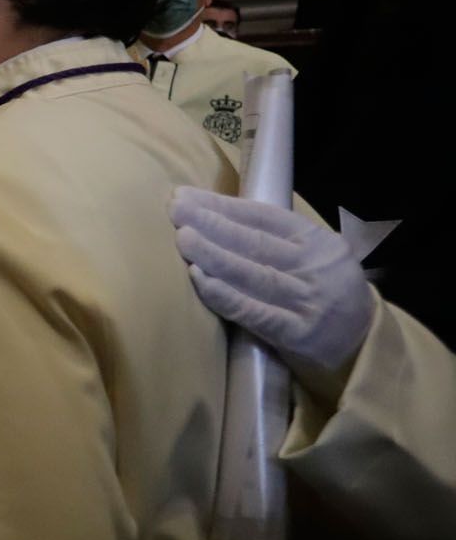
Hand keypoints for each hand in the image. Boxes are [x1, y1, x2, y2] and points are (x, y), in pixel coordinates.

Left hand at [172, 188, 375, 374]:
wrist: (364, 344)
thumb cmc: (324, 292)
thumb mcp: (313, 257)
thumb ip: (275, 239)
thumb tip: (213, 214)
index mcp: (318, 241)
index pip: (264, 216)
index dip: (223, 205)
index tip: (186, 195)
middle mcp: (315, 267)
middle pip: (255, 241)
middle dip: (212, 223)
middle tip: (176, 208)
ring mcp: (307, 301)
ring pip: (253, 273)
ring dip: (213, 254)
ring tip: (182, 238)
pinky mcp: (297, 333)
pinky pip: (254, 311)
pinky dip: (224, 295)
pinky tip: (199, 279)